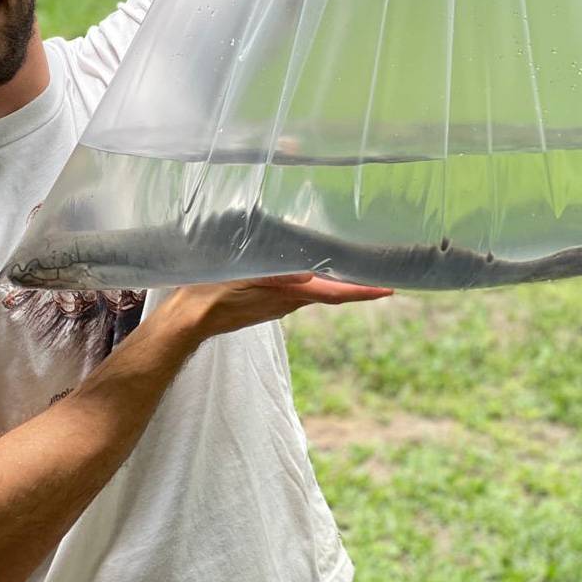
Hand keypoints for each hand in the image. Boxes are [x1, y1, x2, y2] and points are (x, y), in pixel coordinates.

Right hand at [168, 272, 393, 343]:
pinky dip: (312, 278)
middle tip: (379, 270)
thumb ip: (276, 274)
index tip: (391, 289)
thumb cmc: (214, 293)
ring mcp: (279, 304)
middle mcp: (290, 302)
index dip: (364, 291)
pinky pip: (297, 289)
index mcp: (290, 295)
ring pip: (315, 289)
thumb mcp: (244, 276)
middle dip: (355, 282)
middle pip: (332, 291)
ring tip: (352, 263)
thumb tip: (309, 275)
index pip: (336, 293)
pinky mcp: (267, 301)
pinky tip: (308, 266)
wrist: (190, 318)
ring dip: (335, 280)